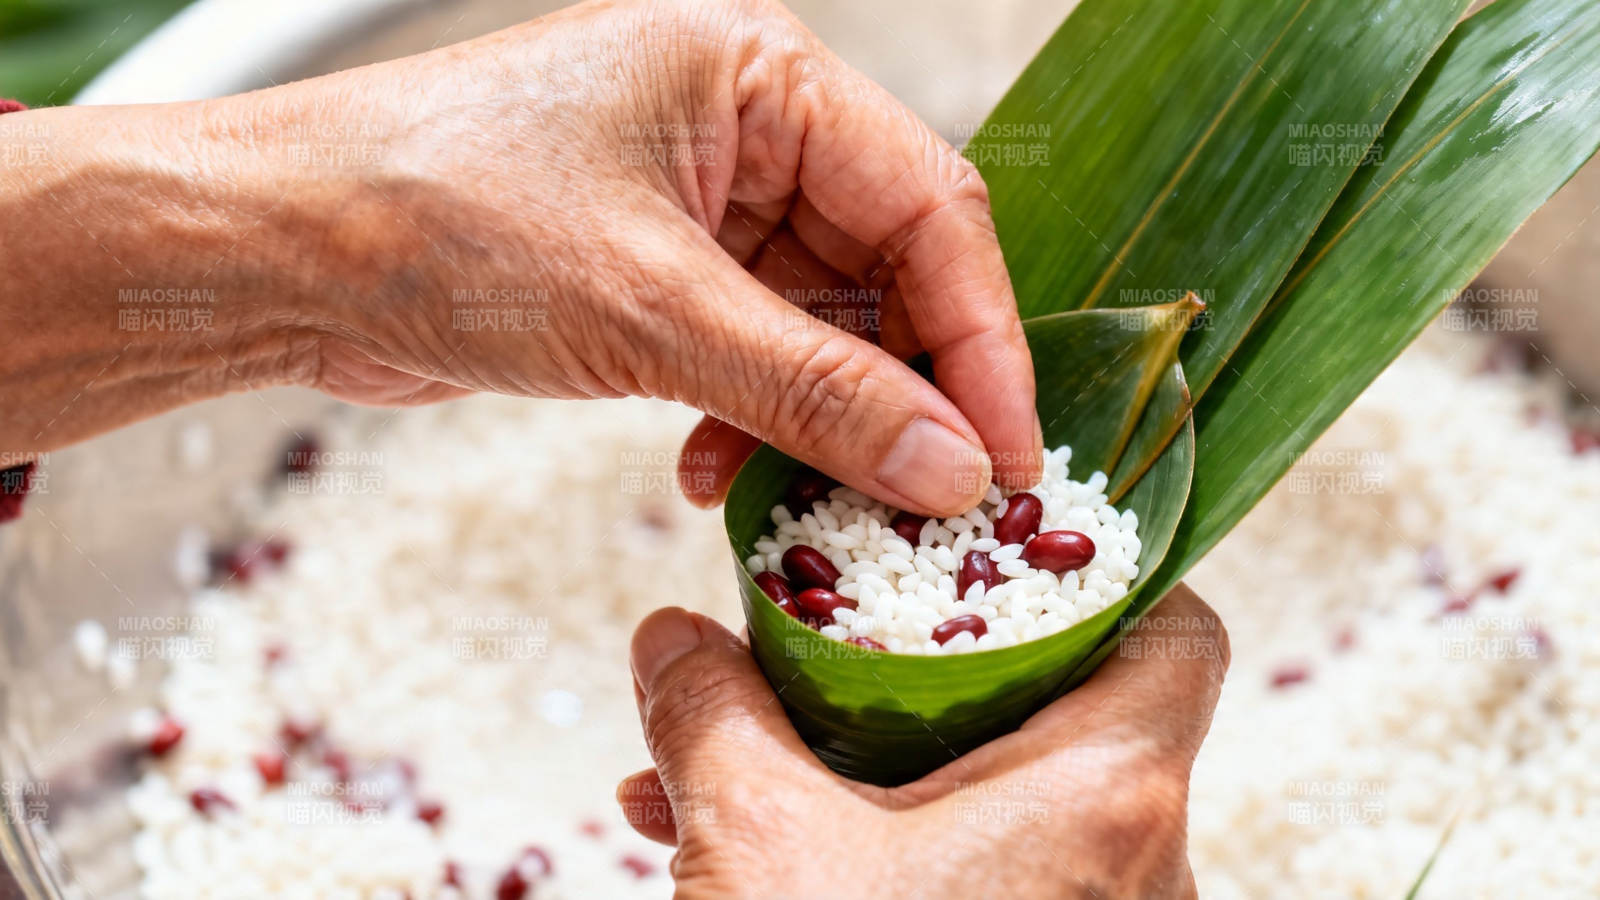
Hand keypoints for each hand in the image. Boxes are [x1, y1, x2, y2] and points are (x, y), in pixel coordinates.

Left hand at [0, 0, 1040, 514]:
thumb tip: (950, 467)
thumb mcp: (652, 310)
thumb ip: (815, 393)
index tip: (1008, 458)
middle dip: (906, 393)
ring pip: (825, 326)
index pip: (931, 207)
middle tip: (928, 502)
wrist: (279, 248)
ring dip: (822, 422)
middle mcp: (746, 128)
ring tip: (810, 502)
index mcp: (763, 77)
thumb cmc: (436, 216)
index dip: (983, 342)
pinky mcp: (660, 270)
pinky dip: (753, 421)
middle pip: (890, 271)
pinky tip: (713, 473)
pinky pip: (756, 353)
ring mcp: (703, 201)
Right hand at [619, 585, 1227, 898]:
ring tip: (742, 762)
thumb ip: (713, 715)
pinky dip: (892, 847)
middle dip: (926, 675)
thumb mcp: (755, 843)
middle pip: (1066, 706)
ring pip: (1005, 802)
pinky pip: (988, 879)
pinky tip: (760, 849)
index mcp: (1106, 797)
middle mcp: (1137, 866)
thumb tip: (670, 638)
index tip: (1007, 549)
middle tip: (832, 647)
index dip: (1104, 570)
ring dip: (876, 766)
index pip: (1177, 630)